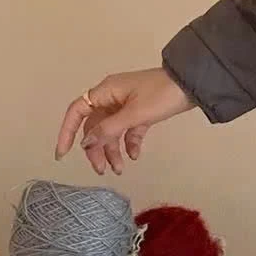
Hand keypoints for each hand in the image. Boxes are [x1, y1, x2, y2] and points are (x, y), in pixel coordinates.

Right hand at [54, 68, 195, 176]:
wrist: (193, 84)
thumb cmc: (161, 95)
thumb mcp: (134, 114)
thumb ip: (109, 129)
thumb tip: (85, 143)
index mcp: (106, 91)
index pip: (77, 111)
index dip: (67, 132)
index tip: (63, 154)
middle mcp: (112, 97)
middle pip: (95, 126)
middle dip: (96, 149)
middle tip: (101, 170)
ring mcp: (127, 104)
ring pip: (111, 131)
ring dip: (113, 150)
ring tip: (120, 169)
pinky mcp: (141, 111)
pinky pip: (128, 130)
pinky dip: (129, 143)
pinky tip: (135, 155)